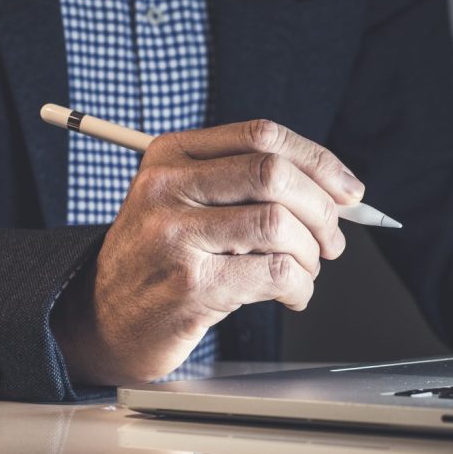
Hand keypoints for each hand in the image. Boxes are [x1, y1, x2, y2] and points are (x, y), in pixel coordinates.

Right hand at [53, 119, 364, 383]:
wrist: (103, 318)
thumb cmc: (162, 259)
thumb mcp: (188, 203)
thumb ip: (248, 186)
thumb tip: (339, 192)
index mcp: (171, 153)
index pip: (261, 135)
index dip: (318, 161)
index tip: (349, 191)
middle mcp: (166, 186)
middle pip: (274, 174)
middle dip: (323, 210)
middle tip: (332, 240)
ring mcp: (174, 234)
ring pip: (279, 224)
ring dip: (311, 254)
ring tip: (304, 271)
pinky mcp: (189, 284)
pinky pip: (274, 273)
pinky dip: (300, 287)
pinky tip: (292, 295)